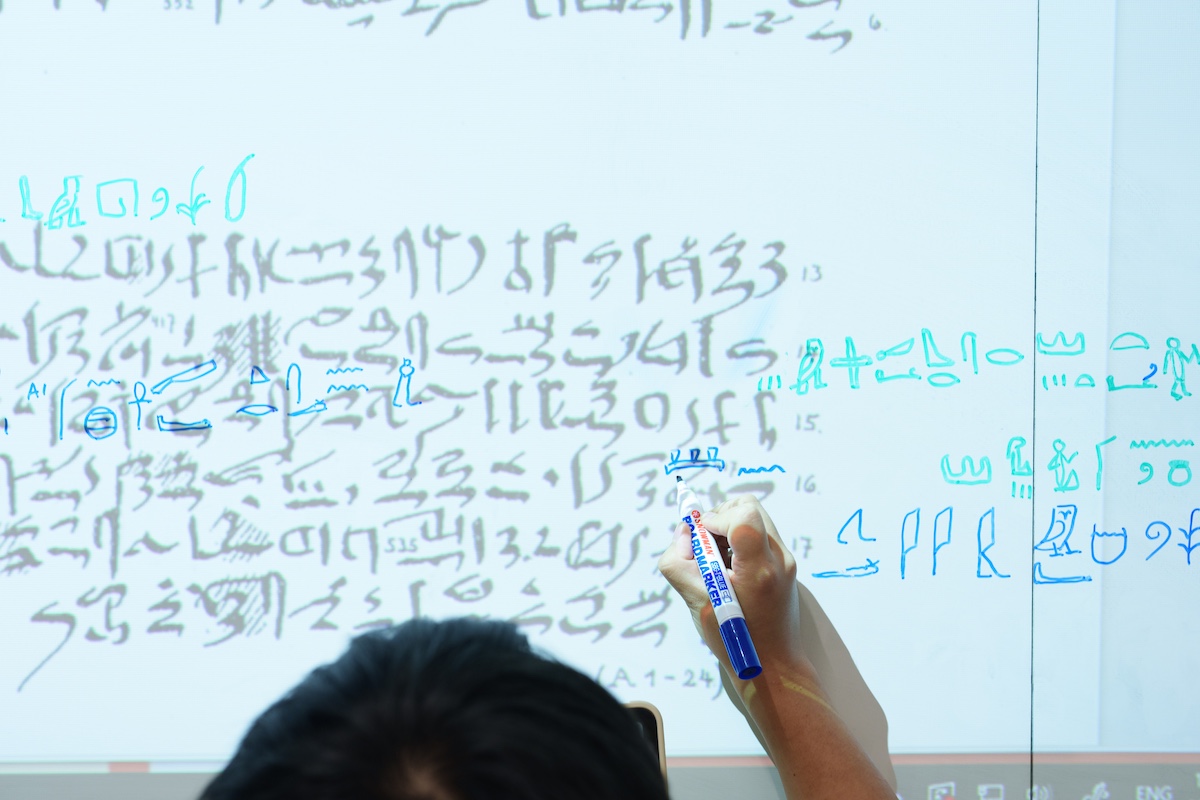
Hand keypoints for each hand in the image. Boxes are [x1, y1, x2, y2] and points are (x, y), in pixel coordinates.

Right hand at [657, 494, 810, 681]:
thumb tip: (684, 535)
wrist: (774, 667)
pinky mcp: (784, 566)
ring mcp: (785, 561)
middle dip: (720, 517)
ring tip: (715, 560)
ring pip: (753, 518)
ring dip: (728, 528)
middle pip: (749, 507)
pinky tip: (728, 569)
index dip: (715, 518)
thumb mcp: (696, 603)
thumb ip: (678, 563)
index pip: (744, 515)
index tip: (701, 540)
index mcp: (759, 570)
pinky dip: (738, 541)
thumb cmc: (734, 641)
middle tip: (704, 545)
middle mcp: (778, 559)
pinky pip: (758, 535)